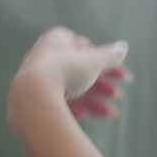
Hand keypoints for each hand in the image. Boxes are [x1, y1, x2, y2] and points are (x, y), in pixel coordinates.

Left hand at [11, 27, 131, 121]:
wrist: (33, 96)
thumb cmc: (64, 70)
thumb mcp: (93, 61)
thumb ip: (110, 56)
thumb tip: (123, 47)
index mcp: (57, 39)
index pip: (88, 48)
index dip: (108, 63)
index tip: (122, 76)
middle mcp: (46, 55)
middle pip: (81, 71)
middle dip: (103, 85)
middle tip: (119, 96)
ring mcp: (39, 77)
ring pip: (73, 89)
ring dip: (96, 100)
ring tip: (114, 114)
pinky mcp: (35, 97)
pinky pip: (61, 102)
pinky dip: (79, 109)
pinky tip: (91, 117)